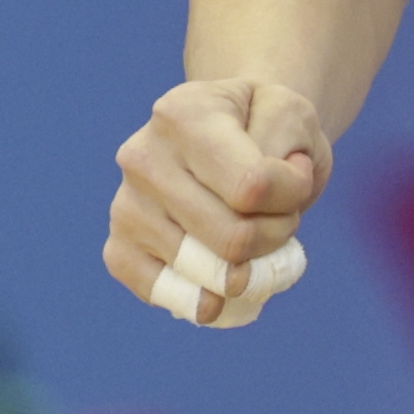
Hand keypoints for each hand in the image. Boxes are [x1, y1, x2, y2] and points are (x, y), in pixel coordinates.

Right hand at [105, 78, 329, 327]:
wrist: (233, 131)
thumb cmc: (267, 127)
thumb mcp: (296, 117)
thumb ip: (290, 163)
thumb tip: (247, 226)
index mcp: (184, 114)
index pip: (252, 188)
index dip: (293, 196)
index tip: (297, 178)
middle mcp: (143, 157)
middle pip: (232, 239)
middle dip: (276, 235)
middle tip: (281, 215)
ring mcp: (125, 206)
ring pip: (206, 273)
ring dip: (250, 266)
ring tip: (253, 231)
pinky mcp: (117, 248)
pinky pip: (166, 295)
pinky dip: (206, 298)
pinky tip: (222, 279)